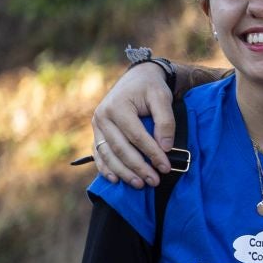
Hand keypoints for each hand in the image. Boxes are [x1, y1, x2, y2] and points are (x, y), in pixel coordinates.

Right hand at [91, 62, 175, 187]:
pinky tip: (115, 180)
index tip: (165, 167)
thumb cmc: (151, 88)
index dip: (151, 153)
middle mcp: (102, 116)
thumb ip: (165, 121)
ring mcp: (97, 125)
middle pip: (120, 148)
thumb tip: (166, 147)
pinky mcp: (97, 132)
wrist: (137, 78)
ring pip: (108, 154)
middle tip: (154, 181)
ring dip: (123, 172)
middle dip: (138, 167)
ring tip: (139, 185)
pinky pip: (98, 153)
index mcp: (117, 106)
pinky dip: (106, 168)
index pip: (136, 136)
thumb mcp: (162, 97)